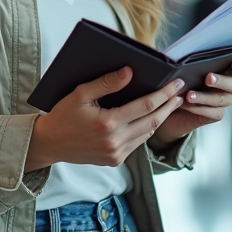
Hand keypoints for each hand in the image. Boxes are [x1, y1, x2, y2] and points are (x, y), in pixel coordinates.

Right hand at [25, 68, 186, 172]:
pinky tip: (151, 118)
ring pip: (148, 133)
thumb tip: (130, 72)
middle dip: (169, 105)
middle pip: (153, 121)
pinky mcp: (115, 160)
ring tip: (170, 103)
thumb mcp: (80, 94)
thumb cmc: (63, 115)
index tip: (175, 84)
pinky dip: (147, 129)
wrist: (50, 143)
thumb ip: (106, 83)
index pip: (145, 106)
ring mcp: (116, 154)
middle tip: (180, 93)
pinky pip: (137, 143)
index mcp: (107, 124)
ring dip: (161, 118)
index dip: (163, 94)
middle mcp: (114, 142)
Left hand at [150, 58, 231, 148]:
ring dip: (205, 97)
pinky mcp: (215, 115)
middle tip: (208, 78)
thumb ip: (193, 62)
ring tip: (189, 95)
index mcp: (227, 71)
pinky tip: (186, 104)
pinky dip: (199, 108)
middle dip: (221, 80)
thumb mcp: (186, 69)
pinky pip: (213, 113)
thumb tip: (187, 55)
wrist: (172, 103)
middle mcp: (229, 87)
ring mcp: (223, 101)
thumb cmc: (181, 79)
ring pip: (221, 99)